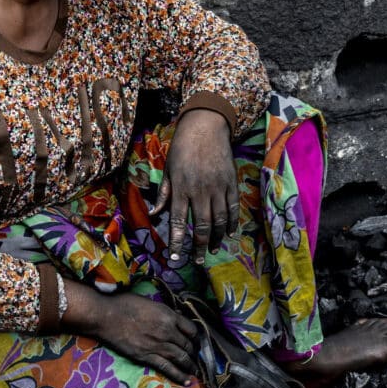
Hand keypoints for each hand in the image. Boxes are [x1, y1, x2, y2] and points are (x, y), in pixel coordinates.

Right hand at [97, 292, 197, 384]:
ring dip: (190, 366)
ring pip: (181, 358)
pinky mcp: (146, 357)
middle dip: (194, 353)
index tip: (196, 341)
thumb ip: (164, 311)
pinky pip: (167, 368)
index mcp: (169, 316)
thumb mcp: (149, 302)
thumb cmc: (124, 304)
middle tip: (196, 358)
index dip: (196, 337)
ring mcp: (158, 345)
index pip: (192, 329)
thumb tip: (175, 317)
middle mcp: (167, 331)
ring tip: (195, 371)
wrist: (106, 316)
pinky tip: (187, 381)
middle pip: (188, 345)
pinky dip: (179, 375)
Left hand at [151, 109, 238, 264]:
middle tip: (197, 260)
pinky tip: (229, 234)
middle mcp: (199, 190)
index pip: (177, 221)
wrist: (206, 127)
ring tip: (211, 250)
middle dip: (198, 246)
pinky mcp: (231, 182)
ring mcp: (218, 187)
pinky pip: (233, 207)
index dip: (176, 241)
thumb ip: (163, 194)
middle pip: (200, 225)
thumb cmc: (182, 148)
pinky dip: (232, 223)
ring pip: (219, 220)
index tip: (175, 256)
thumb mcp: (168, 169)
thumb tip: (153, 214)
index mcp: (180, 188)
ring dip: (215, 238)